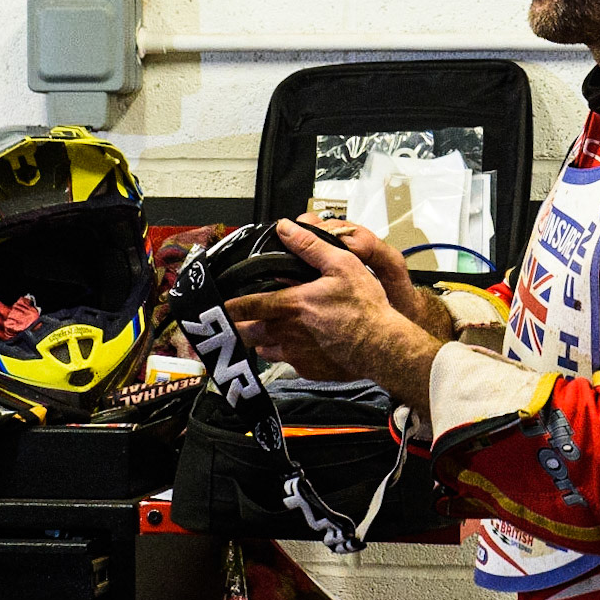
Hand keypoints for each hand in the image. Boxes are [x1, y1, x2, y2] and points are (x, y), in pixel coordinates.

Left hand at [225, 220, 441, 413]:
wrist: (384, 348)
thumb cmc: (365, 308)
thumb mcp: (342, 265)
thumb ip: (309, 246)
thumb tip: (286, 228)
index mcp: (289, 305)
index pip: (245, 305)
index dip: (226, 306)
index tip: (215, 306)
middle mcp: (285, 333)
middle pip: (246, 333)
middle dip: (239, 327)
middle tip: (239, 321)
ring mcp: (295, 355)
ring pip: (264, 350)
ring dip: (262, 341)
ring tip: (269, 331)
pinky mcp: (307, 371)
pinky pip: (287, 363)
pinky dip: (287, 355)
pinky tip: (300, 346)